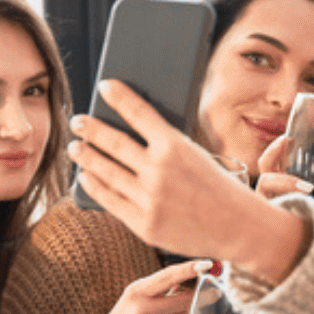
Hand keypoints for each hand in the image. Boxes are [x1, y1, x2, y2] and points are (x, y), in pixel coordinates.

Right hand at [54, 259, 202, 313]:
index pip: (168, 276)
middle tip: (213, 292)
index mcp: (135, 292)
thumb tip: (189, 281)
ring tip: (200, 310)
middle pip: (185, 299)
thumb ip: (157, 291)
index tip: (207, 264)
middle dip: (202, 295)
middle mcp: (141, 310)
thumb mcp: (131, 301)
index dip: (190, 268)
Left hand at [69, 81, 308, 283]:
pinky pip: (109, 200)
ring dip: (86, 156)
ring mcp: (149, 199)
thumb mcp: (197, 156)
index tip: (104, 86)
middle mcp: (158, 171)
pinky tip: (86, 177)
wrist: (237, 227)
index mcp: (175, 146)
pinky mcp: (144, 224)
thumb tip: (129, 133)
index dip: (118, 96)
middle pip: (113, 143)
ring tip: (76, 147)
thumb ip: (165, 146)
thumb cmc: (218, 187)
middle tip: (78, 121)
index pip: (138, 112)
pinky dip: (93, 185)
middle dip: (90, 129)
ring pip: (105, 171)